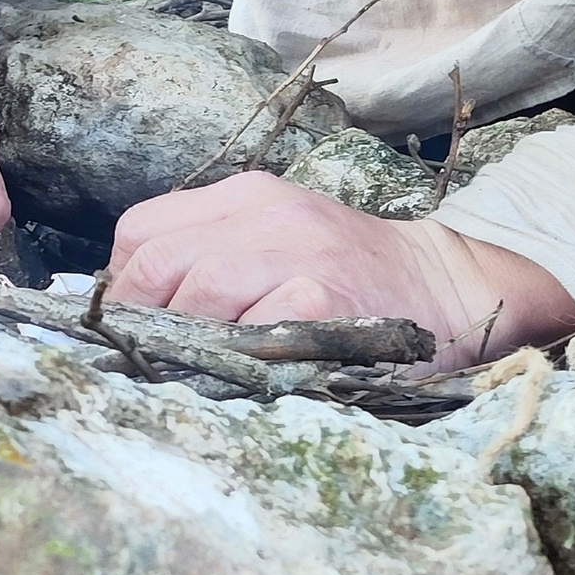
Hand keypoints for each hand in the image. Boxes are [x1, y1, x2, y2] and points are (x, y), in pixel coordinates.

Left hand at [106, 172, 574, 368]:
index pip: (141, 231)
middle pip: (156, 267)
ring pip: (196, 297)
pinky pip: (250, 335)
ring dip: (188, 346)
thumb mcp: (278, 244)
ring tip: (206, 374)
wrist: (450, 288)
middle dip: (145, 325)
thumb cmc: (353, 280)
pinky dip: (237, 363)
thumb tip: (130, 313)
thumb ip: (212, 260)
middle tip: (162, 363)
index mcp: (247, 196)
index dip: (124, 289)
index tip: (137, 327)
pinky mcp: (326, 299)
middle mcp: (268, 214)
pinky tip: (253, 378)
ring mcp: (299, 253)